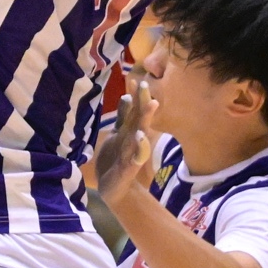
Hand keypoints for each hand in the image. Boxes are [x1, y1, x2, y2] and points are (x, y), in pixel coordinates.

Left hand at [90, 69, 155, 202]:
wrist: (115, 188)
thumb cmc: (115, 159)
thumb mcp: (117, 134)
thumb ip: (123, 117)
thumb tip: (128, 95)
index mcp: (129, 131)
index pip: (135, 110)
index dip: (136, 96)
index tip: (136, 79)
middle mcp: (134, 139)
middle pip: (140, 117)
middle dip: (143, 101)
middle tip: (145, 84)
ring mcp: (134, 152)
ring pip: (141, 132)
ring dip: (146, 119)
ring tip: (152, 104)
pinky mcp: (130, 166)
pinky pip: (137, 155)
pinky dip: (140, 146)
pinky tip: (140, 136)